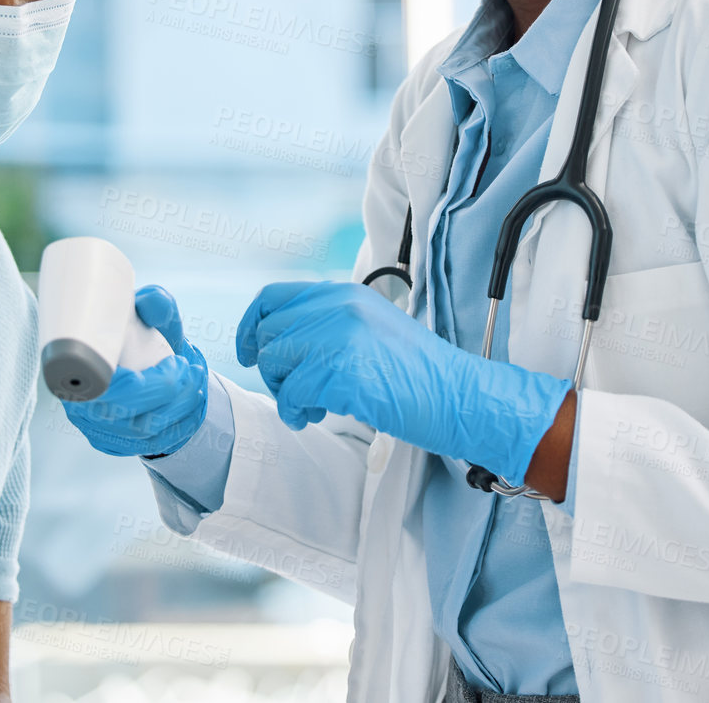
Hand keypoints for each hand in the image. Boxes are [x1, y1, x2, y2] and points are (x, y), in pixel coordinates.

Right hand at [62, 285, 208, 457]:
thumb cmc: (141, 336)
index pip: (102, 390)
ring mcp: (98, 431)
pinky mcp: (118, 446)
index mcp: (77, 371)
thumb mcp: (149, 313)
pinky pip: (154, 445)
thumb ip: (154, 303)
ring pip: (143, 432)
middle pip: (125, 413)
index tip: (175, 364)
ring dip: (181, 407)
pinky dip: (182, 425)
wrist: (146, 363)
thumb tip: (152, 304)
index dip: (141, 384)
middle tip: (192, 369)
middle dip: (169, 393)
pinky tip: (195, 403)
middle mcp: (81, 408)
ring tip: (198, 380)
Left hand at [236, 279, 570, 481]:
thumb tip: (277, 341)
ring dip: (285, 392)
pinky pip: (293, 394)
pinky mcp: (343, 372)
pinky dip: (297, 412)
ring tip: (314, 406)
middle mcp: (338, 307)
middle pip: (268, 334)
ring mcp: (340, 337)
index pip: (272, 298)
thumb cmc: (418, 373)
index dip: (251, 326)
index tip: (247, 352)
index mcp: (344, 293)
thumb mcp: (371, 327)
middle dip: (274, 369)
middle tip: (299, 392)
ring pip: (274, 363)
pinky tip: (319, 415)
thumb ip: (328, 324)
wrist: (460, 396)